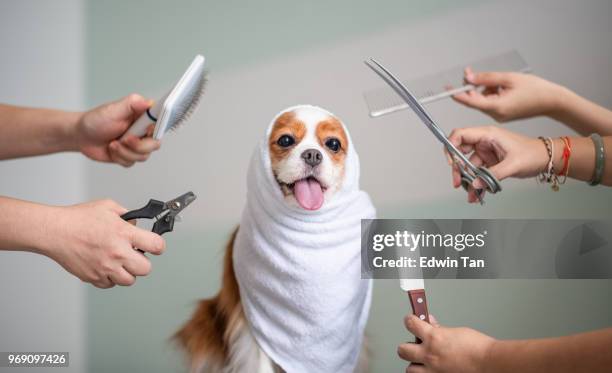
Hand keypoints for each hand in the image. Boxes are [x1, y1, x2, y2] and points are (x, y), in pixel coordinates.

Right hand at [43, 199, 165, 287]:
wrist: (55, 232)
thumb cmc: (78, 218)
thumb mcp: (108, 207)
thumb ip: (127, 216)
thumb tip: (137, 225)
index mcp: (124, 233)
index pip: (156, 245)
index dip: (158, 246)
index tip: (156, 245)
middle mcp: (117, 253)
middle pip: (146, 269)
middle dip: (143, 262)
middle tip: (135, 255)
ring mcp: (105, 267)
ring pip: (129, 280)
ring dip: (128, 272)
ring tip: (119, 261)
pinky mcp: (94, 277)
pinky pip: (110, 284)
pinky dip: (110, 278)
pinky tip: (105, 266)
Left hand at [75, 94, 160, 166]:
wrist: (82, 136)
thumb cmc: (96, 120)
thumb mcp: (114, 109)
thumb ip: (133, 104)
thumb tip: (149, 102)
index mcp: (143, 117)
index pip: (161, 123)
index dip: (157, 129)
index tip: (148, 131)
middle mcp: (143, 131)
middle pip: (155, 144)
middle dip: (138, 145)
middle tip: (125, 139)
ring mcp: (137, 144)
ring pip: (143, 156)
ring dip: (125, 152)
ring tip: (113, 144)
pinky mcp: (130, 155)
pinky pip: (132, 162)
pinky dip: (119, 157)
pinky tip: (112, 149)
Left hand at [398, 314, 494, 372]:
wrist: (490, 363)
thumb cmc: (478, 347)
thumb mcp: (455, 331)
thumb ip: (439, 329)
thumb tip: (431, 324)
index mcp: (434, 338)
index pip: (410, 324)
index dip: (409, 320)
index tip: (410, 320)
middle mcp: (430, 355)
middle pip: (402, 350)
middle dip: (407, 346)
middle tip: (415, 345)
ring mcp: (433, 370)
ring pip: (410, 369)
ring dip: (415, 363)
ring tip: (423, 360)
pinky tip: (432, 369)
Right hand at [446, 126, 547, 202]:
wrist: (545, 159)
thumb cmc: (533, 153)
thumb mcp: (512, 164)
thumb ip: (492, 175)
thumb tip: (475, 184)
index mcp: (488, 134)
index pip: (461, 135)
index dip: (451, 146)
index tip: (452, 162)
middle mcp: (484, 142)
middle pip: (460, 152)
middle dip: (457, 168)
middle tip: (458, 182)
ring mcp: (486, 152)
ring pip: (468, 165)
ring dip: (467, 179)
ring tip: (470, 192)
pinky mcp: (490, 161)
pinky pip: (477, 172)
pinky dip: (476, 183)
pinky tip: (477, 192)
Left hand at [452, 68, 565, 121]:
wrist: (553, 101)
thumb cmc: (536, 89)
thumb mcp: (508, 78)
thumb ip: (486, 78)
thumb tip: (468, 78)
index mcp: (497, 107)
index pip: (471, 101)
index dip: (458, 94)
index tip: (447, 89)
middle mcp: (496, 114)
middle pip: (476, 100)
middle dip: (473, 86)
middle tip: (471, 72)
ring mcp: (499, 116)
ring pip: (483, 100)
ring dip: (486, 89)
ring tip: (502, 82)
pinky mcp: (503, 114)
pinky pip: (491, 102)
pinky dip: (493, 93)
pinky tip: (505, 88)